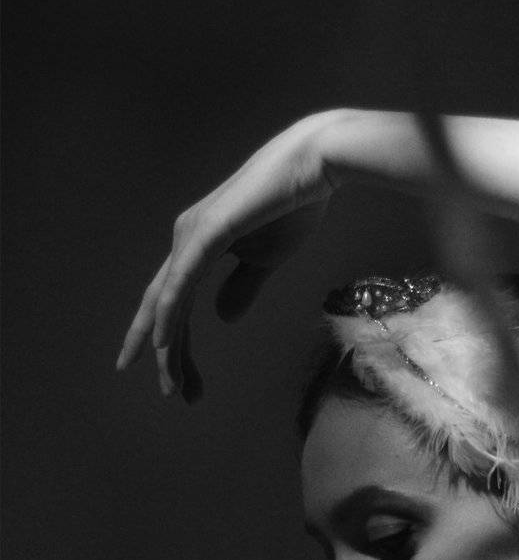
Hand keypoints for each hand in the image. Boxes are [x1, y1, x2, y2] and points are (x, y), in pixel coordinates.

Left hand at [116, 113, 340, 401]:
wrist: (315, 165)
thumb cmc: (296, 205)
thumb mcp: (267, 259)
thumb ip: (242, 287)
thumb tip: (221, 319)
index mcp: (200, 244)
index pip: (178, 301)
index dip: (176, 343)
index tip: (179, 382)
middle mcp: (186, 238)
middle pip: (164, 306)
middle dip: (163, 354)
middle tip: (167, 394)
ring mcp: (192, 234)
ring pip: (168, 302)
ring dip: (167, 348)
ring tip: (170, 385)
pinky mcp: (206, 233)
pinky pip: (179, 285)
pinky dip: (169, 317)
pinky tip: (163, 346)